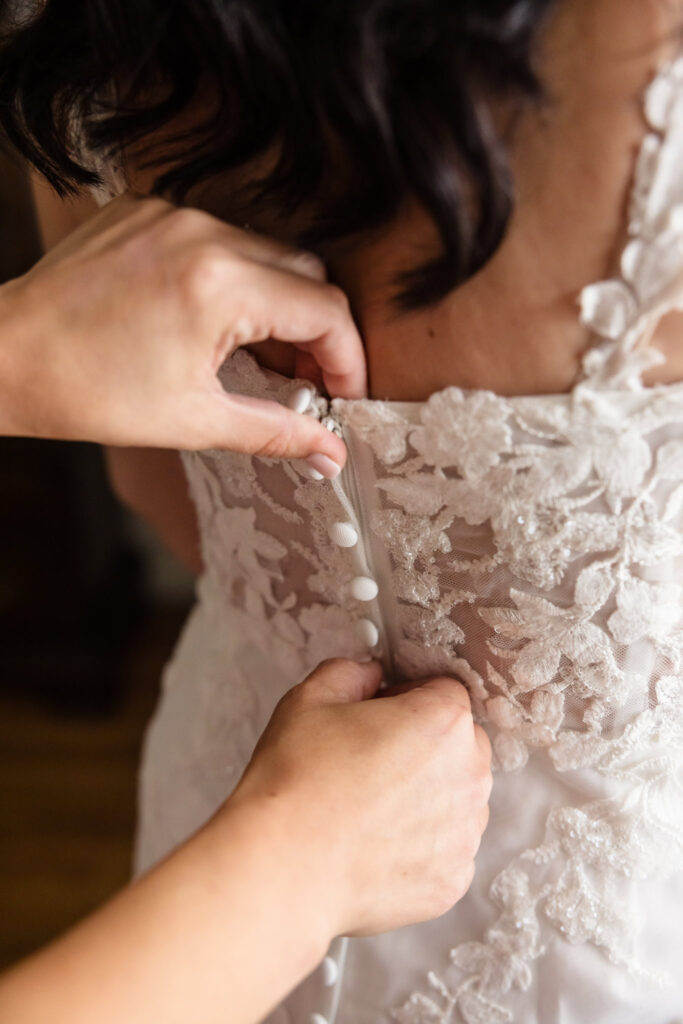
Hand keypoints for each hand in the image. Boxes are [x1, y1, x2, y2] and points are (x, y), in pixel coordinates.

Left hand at [0, 193, 364, 471]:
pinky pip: (219, 238)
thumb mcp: (194, 421)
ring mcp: (172, 215)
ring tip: (258, 357)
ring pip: (266, 252)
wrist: (5, 356)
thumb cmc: (88, 392)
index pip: (325, 310)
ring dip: (278, 303)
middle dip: (318, 331)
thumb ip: (276, 432)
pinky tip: (215, 323)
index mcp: (220, 285)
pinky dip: (235, 279)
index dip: (348, 359)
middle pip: (306, 273)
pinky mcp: (148, 211)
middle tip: (306, 382)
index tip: (343, 396)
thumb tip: (331, 454)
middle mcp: (203, 233)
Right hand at [228, 659, 491, 938]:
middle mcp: (469, 775)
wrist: (282, 867)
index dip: (408, 697)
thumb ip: (352, 672)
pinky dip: (421, 845)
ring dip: (428, 795)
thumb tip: (370, 674)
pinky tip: (376, 844)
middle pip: (461, 744)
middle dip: (427, 746)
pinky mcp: (452, 881)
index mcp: (443, 721)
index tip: (379, 716)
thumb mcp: (312, 698)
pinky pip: (447, 849)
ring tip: (371, 808)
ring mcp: (464, 833)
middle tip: (372, 761)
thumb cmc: (297, 781)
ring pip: (458, 799)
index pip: (445, 692)